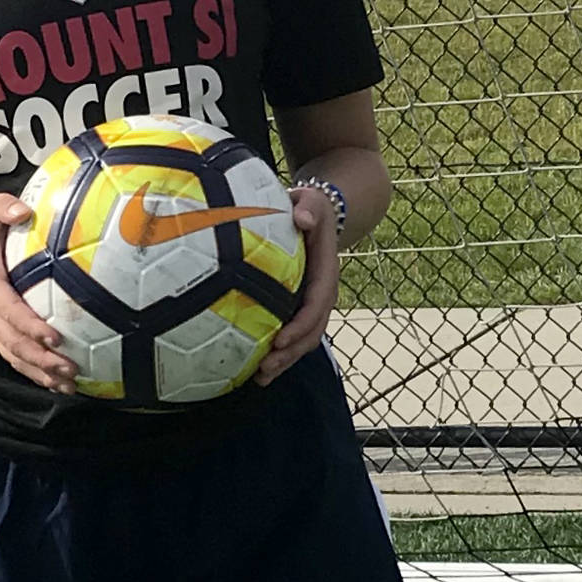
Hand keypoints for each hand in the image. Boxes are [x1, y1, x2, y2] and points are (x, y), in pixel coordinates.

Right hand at [0, 194, 76, 394]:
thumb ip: (2, 207)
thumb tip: (23, 210)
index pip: (7, 307)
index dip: (29, 325)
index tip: (54, 337)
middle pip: (11, 341)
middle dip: (40, 359)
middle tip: (70, 369)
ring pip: (11, 355)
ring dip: (39, 372)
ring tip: (68, 385)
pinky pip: (12, 356)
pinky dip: (33, 373)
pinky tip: (56, 384)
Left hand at [255, 183, 339, 385]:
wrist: (318, 213)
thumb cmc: (310, 207)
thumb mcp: (312, 201)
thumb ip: (309, 207)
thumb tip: (302, 219)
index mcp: (325, 273)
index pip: (317, 306)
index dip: (300, 326)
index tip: (279, 342)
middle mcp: (322, 294)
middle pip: (312, 332)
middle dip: (290, 354)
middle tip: (265, 370)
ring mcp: (311, 303)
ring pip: (304, 340)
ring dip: (285, 361)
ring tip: (260, 379)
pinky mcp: (298, 307)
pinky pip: (293, 335)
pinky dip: (279, 353)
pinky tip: (255, 368)